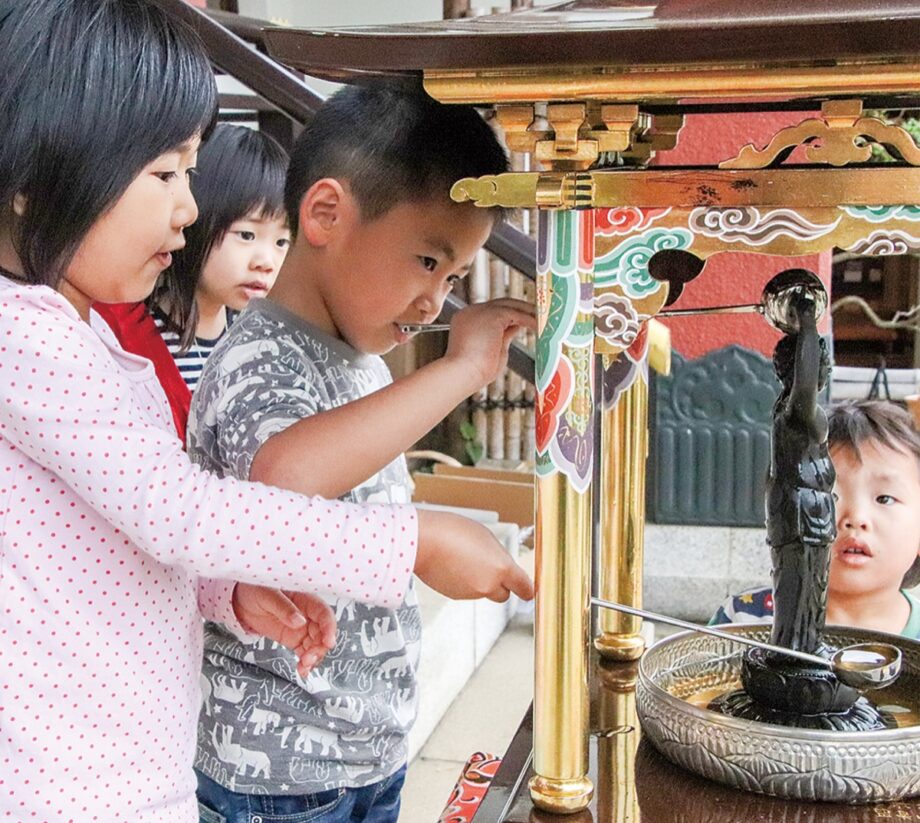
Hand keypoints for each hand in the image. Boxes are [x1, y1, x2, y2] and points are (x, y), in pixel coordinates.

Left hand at [232, 584, 336, 676]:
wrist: (241, 600)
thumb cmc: (256, 589)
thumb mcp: (268, 596)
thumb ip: (284, 609)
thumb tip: (300, 622)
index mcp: (306, 599)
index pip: (324, 613)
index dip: (329, 628)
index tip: (328, 642)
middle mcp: (308, 615)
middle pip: (322, 633)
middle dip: (319, 648)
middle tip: (308, 659)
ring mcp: (301, 629)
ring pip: (316, 645)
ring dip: (314, 657)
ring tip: (303, 667)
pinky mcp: (293, 640)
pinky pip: (304, 652)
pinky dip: (306, 662)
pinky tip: (302, 671)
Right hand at [414, 509, 534, 601]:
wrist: (422, 541)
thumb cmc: (452, 531)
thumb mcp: (485, 536)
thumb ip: (498, 555)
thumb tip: (502, 566)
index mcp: (501, 568)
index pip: (524, 587)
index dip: (527, 589)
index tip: (528, 590)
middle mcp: (488, 585)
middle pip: (504, 594)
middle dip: (501, 585)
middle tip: (491, 567)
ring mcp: (471, 593)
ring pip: (483, 591)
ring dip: (479, 580)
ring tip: (465, 557)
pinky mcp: (455, 596)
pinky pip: (466, 590)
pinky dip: (464, 582)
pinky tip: (454, 565)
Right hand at [443, 298, 535, 390]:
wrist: (461, 375)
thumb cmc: (473, 372)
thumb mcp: (490, 350)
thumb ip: (502, 337)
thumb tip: (514, 330)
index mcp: (467, 321)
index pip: (491, 313)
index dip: (510, 317)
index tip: (525, 322)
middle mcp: (471, 312)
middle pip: (500, 304)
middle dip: (521, 309)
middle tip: (538, 316)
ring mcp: (480, 311)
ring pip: (509, 305)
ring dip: (528, 311)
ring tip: (543, 319)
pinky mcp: (492, 315)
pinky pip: (516, 313)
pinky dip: (529, 319)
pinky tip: (539, 326)